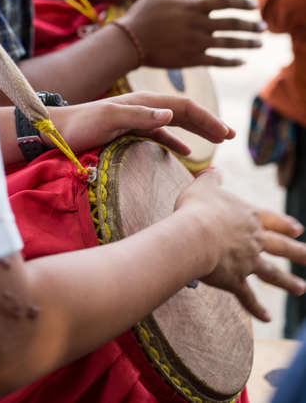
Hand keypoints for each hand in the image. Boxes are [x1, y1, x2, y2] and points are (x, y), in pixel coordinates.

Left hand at [51, 91, 234, 152]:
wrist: (57, 130)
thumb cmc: (80, 126)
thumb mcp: (108, 120)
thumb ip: (138, 115)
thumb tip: (171, 114)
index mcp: (144, 102)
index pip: (184, 106)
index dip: (207, 118)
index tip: (226, 133)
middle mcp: (145, 108)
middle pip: (185, 112)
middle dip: (209, 123)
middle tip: (232, 136)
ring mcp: (140, 120)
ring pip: (177, 123)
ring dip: (198, 131)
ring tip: (217, 140)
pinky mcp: (132, 132)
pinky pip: (161, 136)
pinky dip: (177, 142)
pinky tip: (186, 152)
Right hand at [121, 0, 266, 67]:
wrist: (131, 41)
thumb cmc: (143, 14)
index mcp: (194, 6)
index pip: (226, 2)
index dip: (243, 3)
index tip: (255, 6)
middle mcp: (199, 24)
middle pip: (232, 23)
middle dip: (251, 26)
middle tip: (264, 28)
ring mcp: (196, 43)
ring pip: (228, 43)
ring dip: (247, 44)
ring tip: (259, 45)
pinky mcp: (191, 59)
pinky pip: (216, 61)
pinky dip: (231, 61)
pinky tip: (242, 62)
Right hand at [175, 169, 305, 321]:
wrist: (194, 235)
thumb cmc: (197, 208)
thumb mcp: (203, 186)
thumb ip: (211, 178)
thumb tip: (214, 171)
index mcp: (249, 217)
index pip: (273, 220)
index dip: (285, 224)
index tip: (298, 230)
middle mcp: (254, 240)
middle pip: (281, 247)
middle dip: (298, 253)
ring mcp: (247, 262)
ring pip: (272, 273)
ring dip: (288, 282)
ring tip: (302, 290)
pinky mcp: (235, 280)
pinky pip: (248, 297)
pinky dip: (257, 308)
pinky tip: (267, 318)